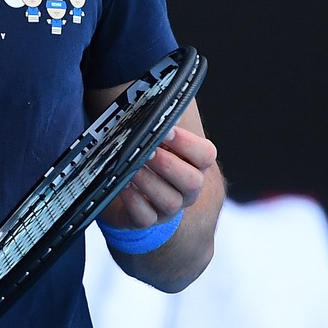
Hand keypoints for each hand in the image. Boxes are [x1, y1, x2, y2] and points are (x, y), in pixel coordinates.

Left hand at [97, 126, 216, 230]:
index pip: (206, 155)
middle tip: (147, 151)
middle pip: (192, 182)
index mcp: (194, 165)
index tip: (165, 131)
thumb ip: (157, 125)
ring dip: (149, 182)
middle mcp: (187, 190)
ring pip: (170, 202)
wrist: (126, 190)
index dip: (187, 143)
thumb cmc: (143, 156)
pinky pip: (145, 217)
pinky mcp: (147, 222)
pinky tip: (122, 185)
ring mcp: (168, 209)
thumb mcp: (154, 139)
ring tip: (131, 167)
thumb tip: (151, 105)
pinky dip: (133, 201)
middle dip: (168, 165)